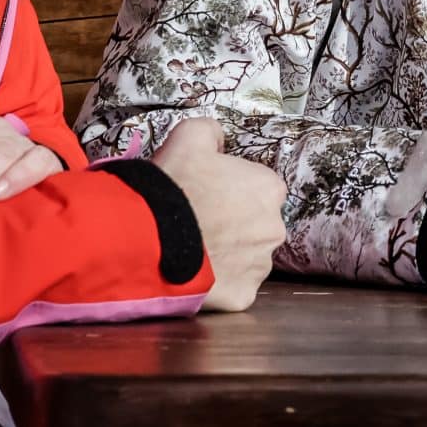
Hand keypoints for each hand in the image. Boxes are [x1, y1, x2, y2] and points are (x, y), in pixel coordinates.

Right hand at [154, 118, 285, 311]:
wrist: (151, 236)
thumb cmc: (175, 185)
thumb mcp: (189, 136)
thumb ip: (211, 131)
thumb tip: (217, 138)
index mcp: (270, 188)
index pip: (260, 188)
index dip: (232, 191)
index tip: (210, 195)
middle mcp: (275, 228)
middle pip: (258, 225)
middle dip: (235, 225)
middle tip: (201, 223)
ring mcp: (260, 265)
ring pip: (248, 258)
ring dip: (228, 255)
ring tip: (195, 250)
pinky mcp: (243, 295)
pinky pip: (234, 288)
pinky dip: (219, 283)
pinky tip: (197, 273)